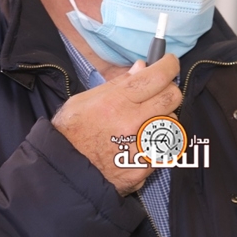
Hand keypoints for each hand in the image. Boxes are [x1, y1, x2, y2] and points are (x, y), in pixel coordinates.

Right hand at [52, 54, 181, 195]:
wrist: (64, 173)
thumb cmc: (71, 132)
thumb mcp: (85, 100)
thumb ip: (117, 83)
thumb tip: (142, 68)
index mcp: (117, 102)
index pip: (157, 77)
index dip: (169, 65)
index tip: (169, 63)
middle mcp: (133, 123)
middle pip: (172, 97)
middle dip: (169, 90)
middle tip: (158, 92)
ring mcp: (141, 147)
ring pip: (171, 122)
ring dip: (163, 117)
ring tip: (144, 121)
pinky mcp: (145, 168)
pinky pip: (162, 147)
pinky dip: (154, 142)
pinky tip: (137, 144)